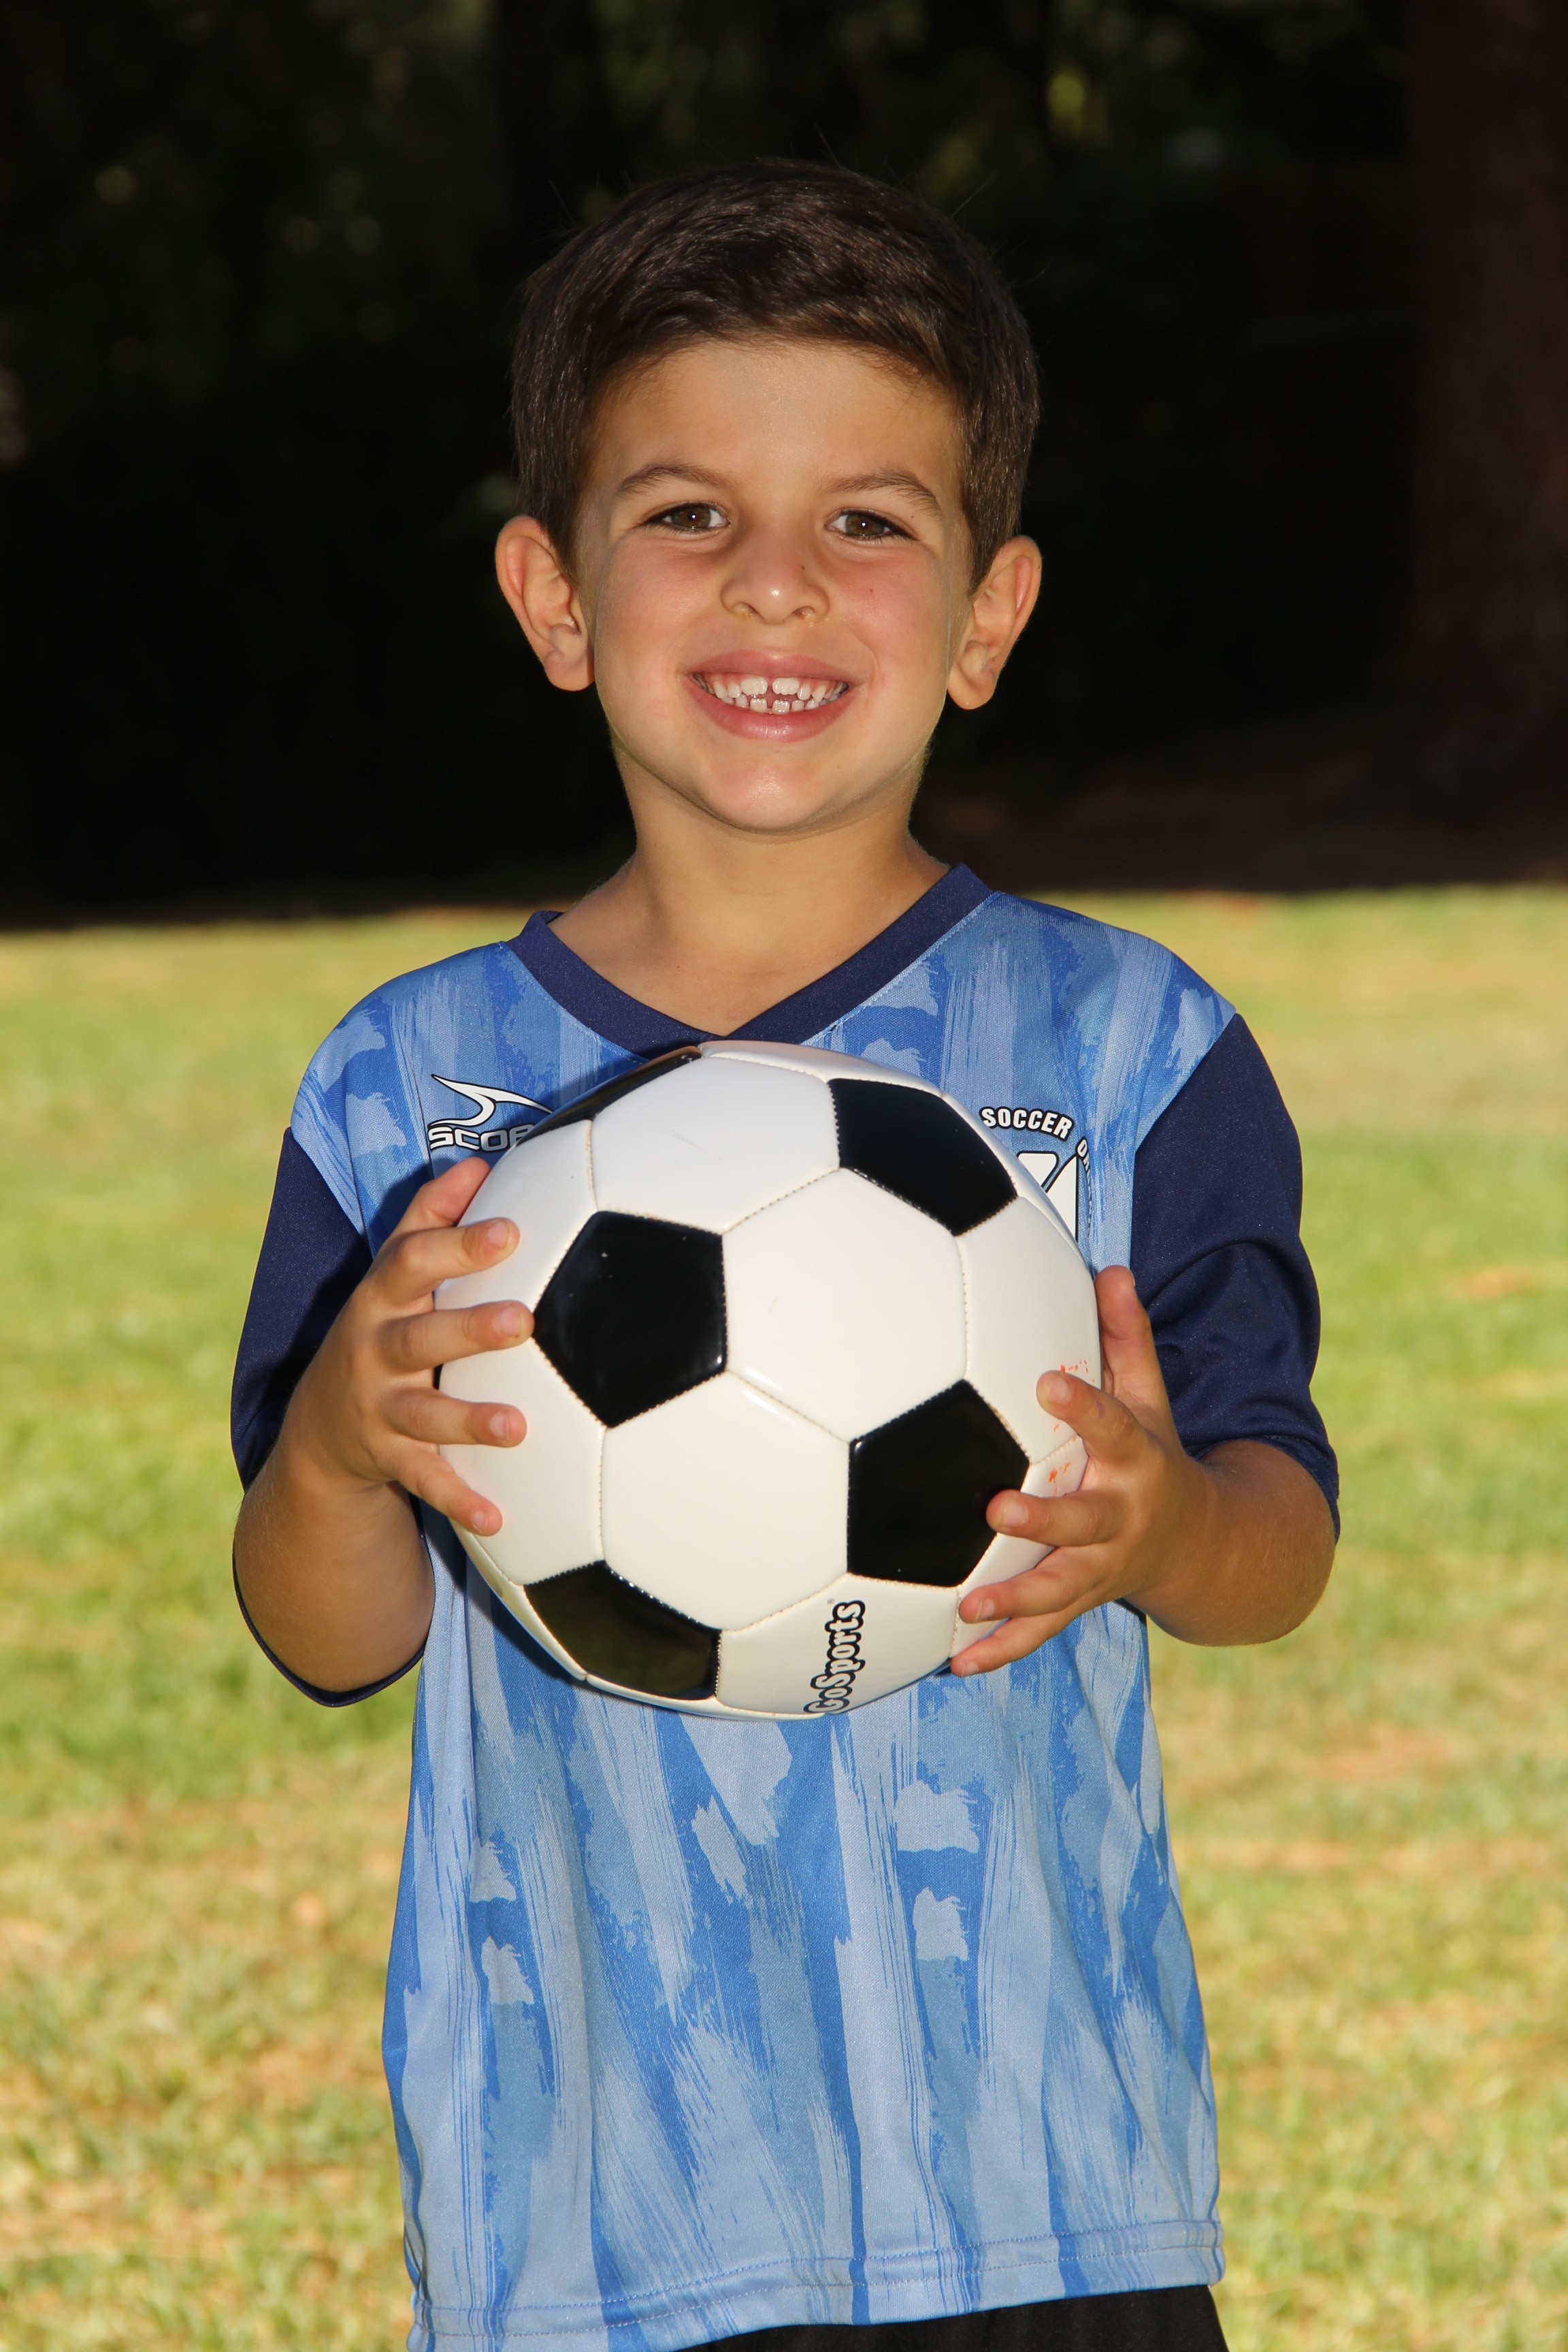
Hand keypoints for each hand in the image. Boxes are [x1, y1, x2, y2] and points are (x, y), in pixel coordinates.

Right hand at [280, 1155, 530, 1538]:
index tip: (511, 1230)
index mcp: (381, 1299)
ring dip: (470, 1421)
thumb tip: (479, 1164)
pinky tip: (499, 1518)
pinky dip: (460, 1501)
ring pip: (423, 1417)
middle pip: (418, 1338)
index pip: (412, 1262)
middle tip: (524, 1322)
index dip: (458, 1245)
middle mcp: (373, 1353)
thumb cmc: (381, 1329)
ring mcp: (378, 1410)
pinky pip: (426, 1483)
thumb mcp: (392, 1276)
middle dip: (469, 1330)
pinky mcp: (388, 1461)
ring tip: (517, 1427)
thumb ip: (430, 1220)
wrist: (318, 1431)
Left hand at [952, 1265, 1211, 1674]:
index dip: (1084, 1405)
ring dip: (1015, 1598)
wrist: (1205, 1547)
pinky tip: (957, 1662)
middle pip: (1084, 1521)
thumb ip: (1127, 1338)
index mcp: (1137, 1462)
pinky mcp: (1082, 1602)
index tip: (1048, 1380)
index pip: (1113, 1427)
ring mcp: (1102, 1568)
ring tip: (968, 1605)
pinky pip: (1041, 1631)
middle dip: (1044, 1518)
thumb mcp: (1153, 1398)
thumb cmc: (1155, 1455)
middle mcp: (1121, 1519)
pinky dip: (1002, 1649)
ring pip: (1060, 1588)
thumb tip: (1110, 1267)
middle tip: (996, 1508)